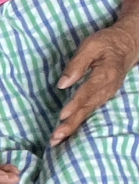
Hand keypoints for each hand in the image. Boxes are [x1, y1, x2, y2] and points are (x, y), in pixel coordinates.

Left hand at [51, 23, 138, 145]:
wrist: (127, 46)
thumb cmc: (106, 43)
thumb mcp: (90, 45)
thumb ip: (76, 64)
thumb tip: (62, 84)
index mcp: (105, 74)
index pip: (88, 92)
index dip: (75, 104)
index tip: (62, 116)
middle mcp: (107, 88)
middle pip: (87, 108)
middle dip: (71, 124)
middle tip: (56, 137)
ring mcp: (107, 94)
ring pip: (88, 113)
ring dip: (73, 127)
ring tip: (57, 140)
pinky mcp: (103, 97)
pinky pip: (90, 112)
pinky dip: (78, 123)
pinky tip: (67, 132)